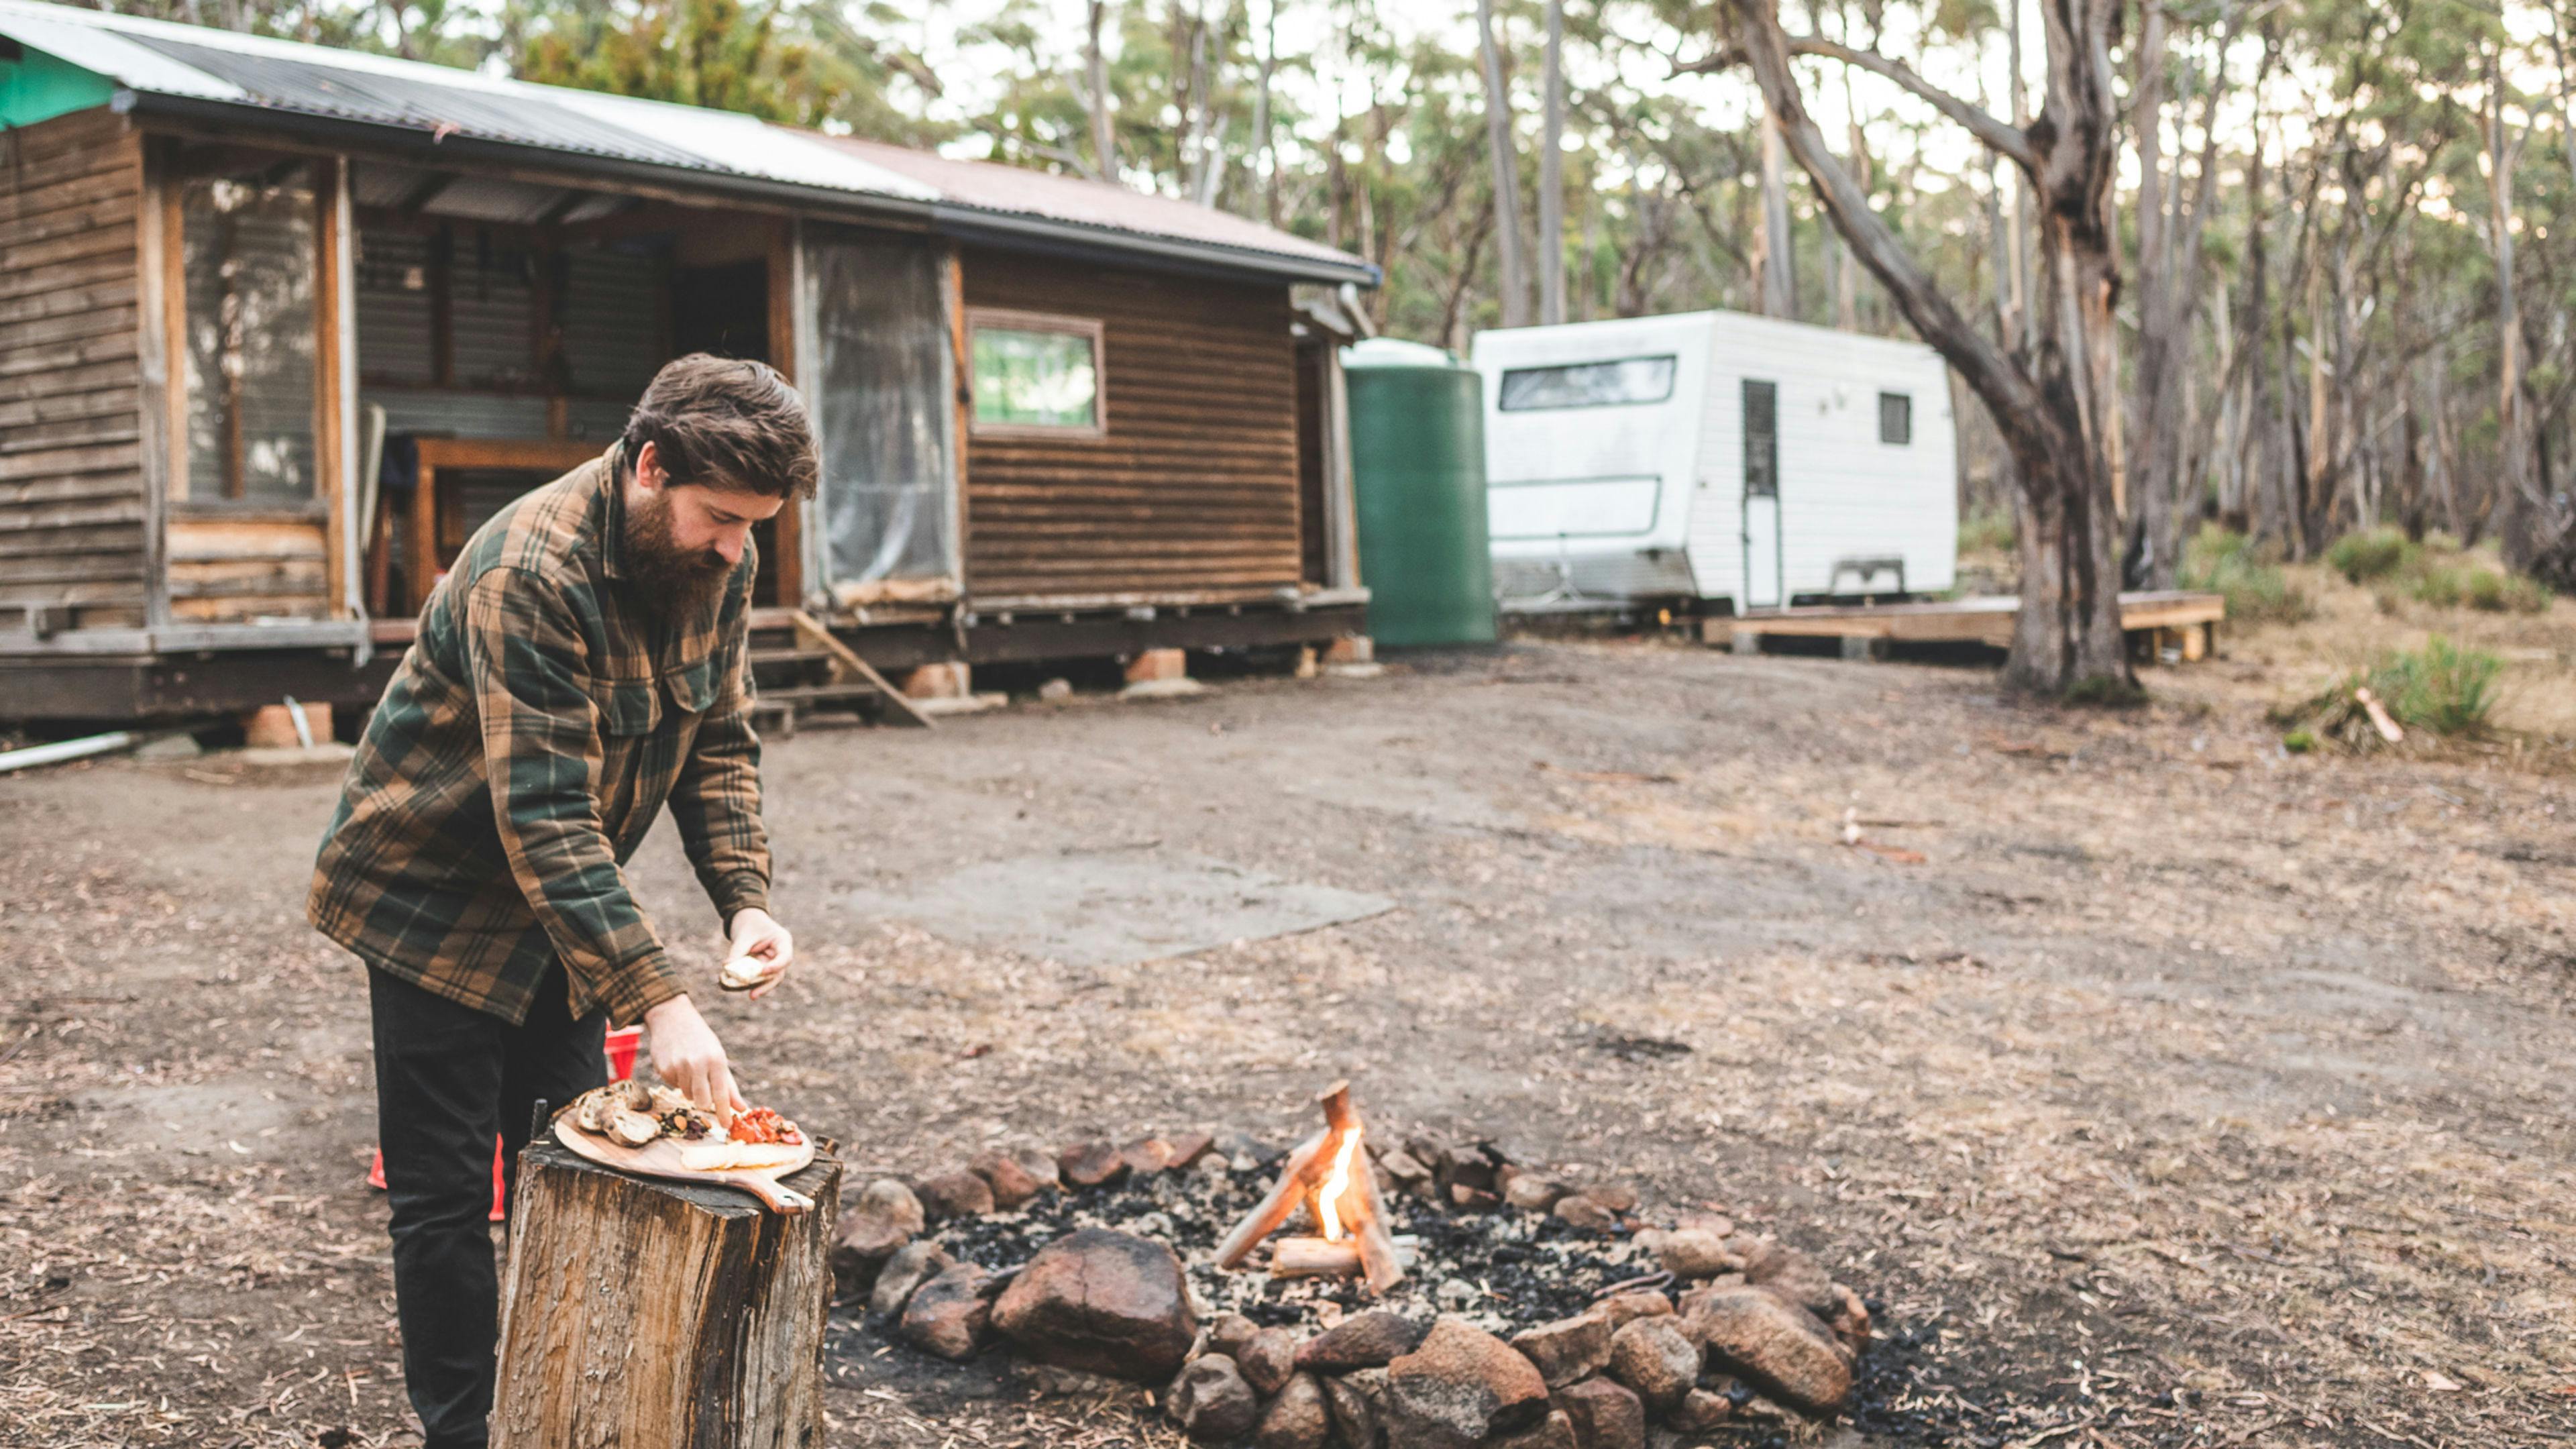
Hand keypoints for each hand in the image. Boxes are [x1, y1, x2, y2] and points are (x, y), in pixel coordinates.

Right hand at [642, 994, 743, 1115]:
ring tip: (690, 1069)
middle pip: (702, 1101)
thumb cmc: (701, 1040)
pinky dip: (678, 1081)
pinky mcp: (664, 1069)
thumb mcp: (718, 1057)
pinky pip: (674, 1086)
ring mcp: (679, 1067)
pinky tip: (678, 1064)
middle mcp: (698, 1064)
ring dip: (691, 1089)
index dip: (724, 1113)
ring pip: (687, 1096)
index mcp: (716, 1060)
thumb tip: (741, 1108)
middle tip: (704, 1091)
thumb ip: (729, 1085)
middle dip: (704, 1102)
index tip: (727, 1127)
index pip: (721, 1094)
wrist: (673, 1018)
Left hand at [727, 907, 794, 1000]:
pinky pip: (757, 978)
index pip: (785, 957)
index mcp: (782, 941)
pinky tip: (739, 987)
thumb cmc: (749, 923)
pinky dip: (749, 982)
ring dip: (758, 987)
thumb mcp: (743, 936)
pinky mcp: (762, 968)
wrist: (746, 919)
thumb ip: (738, 951)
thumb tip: (727, 966)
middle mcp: (780, 954)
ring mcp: (772, 962)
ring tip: (750, 995)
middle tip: (754, 994)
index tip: (763, 971)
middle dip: (766, 985)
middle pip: (778, 973)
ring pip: (768, 979)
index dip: (777, 966)